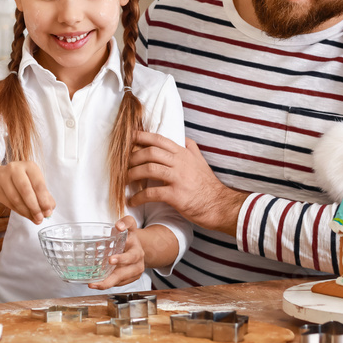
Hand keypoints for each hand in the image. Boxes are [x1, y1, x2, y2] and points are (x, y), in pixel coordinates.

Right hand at [0, 161, 54, 223]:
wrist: (3, 178)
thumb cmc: (25, 181)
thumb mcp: (36, 184)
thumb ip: (45, 197)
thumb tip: (49, 210)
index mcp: (30, 166)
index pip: (38, 184)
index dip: (44, 200)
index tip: (48, 212)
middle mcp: (15, 169)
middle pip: (25, 190)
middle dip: (34, 207)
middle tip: (40, 218)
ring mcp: (3, 177)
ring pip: (16, 198)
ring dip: (26, 212)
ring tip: (34, 219)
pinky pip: (9, 203)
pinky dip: (19, 211)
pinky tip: (26, 215)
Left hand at [89, 215, 143, 289]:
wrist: (137, 248)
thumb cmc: (129, 238)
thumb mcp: (129, 226)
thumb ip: (125, 223)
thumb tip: (119, 226)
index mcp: (136, 248)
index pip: (132, 253)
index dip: (122, 256)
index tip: (111, 259)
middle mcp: (138, 259)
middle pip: (127, 267)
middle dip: (115, 272)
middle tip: (102, 271)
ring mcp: (136, 270)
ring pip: (122, 278)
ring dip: (108, 282)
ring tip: (94, 284)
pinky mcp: (132, 278)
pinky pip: (120, 283)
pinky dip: (109, 284)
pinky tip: (98, 284)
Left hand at [127, 132, 247, 236]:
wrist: (220, 205)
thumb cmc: (207, 185)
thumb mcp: (200, 162)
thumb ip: (191, 149)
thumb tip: (183, 138)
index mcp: (183, 153)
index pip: (159, 139)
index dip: (141, 137)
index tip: (128, 138)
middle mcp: (180, 162)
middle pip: (150, 152)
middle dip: (132, 157)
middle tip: (122, 165)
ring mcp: (178, 178)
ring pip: (149, 169)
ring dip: (132, 175)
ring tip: (124, 182)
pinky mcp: (176, 195)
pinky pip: (152, 193)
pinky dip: (139, 196)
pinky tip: (132, 200)